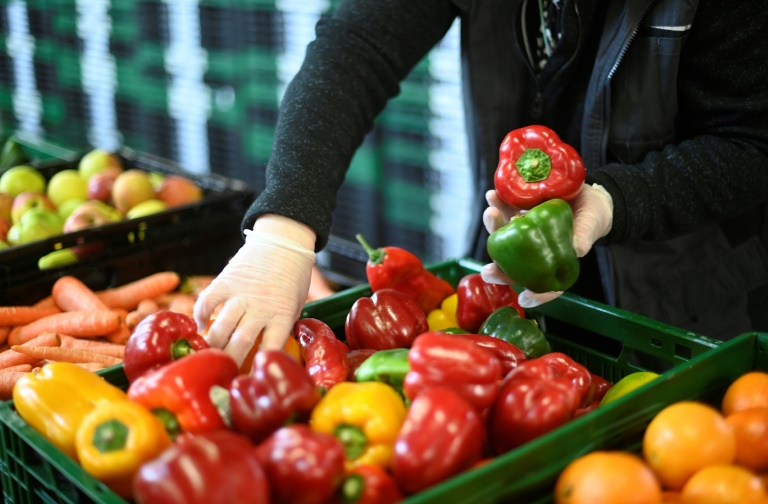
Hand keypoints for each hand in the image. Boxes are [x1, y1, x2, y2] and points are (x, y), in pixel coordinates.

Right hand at [193, 215, 315, 365]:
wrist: (284, 242)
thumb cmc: (292, 277)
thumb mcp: (293, 305)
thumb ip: (279, 327)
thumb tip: (263, 353)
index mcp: (282, 315)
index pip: (269, 349)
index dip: (256, 369)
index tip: (246, 382)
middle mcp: (261, 307)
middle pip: (240, 344)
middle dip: (228, 362)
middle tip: (220, 373)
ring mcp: (241, 294)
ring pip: (220, 328)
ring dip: (211, 345)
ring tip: (207, 354)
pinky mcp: (225, 281)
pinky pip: (206, 303)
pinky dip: (200, 316)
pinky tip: (201, 325)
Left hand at [481, 183, 612, 307]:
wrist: (586, 193)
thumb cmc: (591, 216)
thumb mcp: (591, 225)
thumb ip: (584, 236)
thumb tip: (578, 249)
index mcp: (552, 262)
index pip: (544, 285)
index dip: (536, 295)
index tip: (523, 299)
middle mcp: (533, 251)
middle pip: (513, 266)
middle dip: (498, 270)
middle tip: (487, 272)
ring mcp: (523, 233)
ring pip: (504, 236)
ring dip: (493, 226)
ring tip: (490, 213)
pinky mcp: (519, 213)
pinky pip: (505, 211)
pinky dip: (497, 203)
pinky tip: (492, 195)